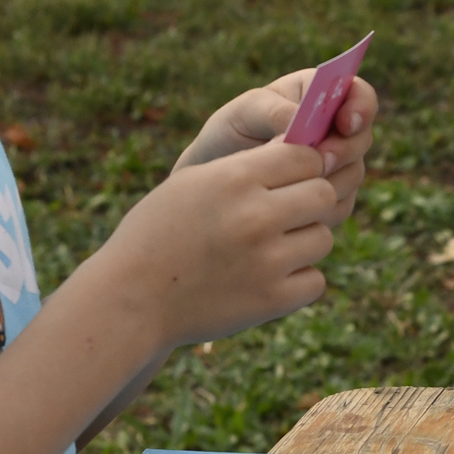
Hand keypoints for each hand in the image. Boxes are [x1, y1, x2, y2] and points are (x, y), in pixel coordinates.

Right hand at [77, 138, 342, 348]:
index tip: (293, 177)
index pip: (305, 155)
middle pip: (323, 194)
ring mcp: (267, 260)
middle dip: (310, 201)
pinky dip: (298, 281)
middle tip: (289, 213)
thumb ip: (247, 167)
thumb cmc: (159, 233)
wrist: (130, 300)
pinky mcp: (271, 300)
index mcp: (235, 179)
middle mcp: (256, 216)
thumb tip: (305, 153)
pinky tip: (269, 278)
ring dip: (304, 241)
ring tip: (271, 248)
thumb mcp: (193, 183)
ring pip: (323, 238)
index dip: (305, 164)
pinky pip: (314, 281)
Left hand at [177, 71, 377, 222]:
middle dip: (345, 150)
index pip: (359, 94)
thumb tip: (302, 123)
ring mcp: (336, 164)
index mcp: (319, 96)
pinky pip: (341, 203)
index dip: (362, 107)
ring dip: (331, 179)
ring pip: (355, 173)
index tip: (346, 122)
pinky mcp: (329, 196)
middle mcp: (334, 129)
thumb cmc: (229, 134)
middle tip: (322, 160)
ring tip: (295, 185)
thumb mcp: (244, 113)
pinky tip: (294, 208)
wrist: (214, 177)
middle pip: (363, 137)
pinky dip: (322, 206)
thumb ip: (275, 112)